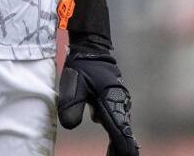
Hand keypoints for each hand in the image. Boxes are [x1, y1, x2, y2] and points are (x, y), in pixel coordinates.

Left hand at [56, 0, 138, 155]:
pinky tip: (113, 150)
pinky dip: (116, 138)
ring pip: (121, 130)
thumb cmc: (82, 66)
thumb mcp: (72, 83)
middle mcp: (119, 105)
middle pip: (123, 134)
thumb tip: (70, 126)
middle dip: (121, 150)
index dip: (123, 146)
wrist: (92, 49)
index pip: (120, 129)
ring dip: (119, 145)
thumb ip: (71, 104)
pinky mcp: (114, 104)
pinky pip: (117, 124)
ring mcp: (119, 104)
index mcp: (111, 101)